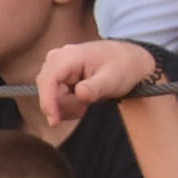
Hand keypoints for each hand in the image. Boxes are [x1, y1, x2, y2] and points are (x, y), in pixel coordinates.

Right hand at [36, 38, 159, 129]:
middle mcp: (58, 58)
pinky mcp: (58, 76)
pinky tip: (83, 101)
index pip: (48, 80)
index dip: (47, 102)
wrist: (130, 60)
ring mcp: (57, 67)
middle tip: (86, 106)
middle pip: (49, 91)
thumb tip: (79, 94)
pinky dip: (69, 104)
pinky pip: (55, 98)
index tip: (54, 121)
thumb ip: (95, 87)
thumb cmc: (123, 67)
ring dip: (69, 105)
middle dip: (67, 104)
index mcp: (70, 56)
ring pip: (52, 97)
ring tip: (89, 101)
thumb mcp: (113, 79)